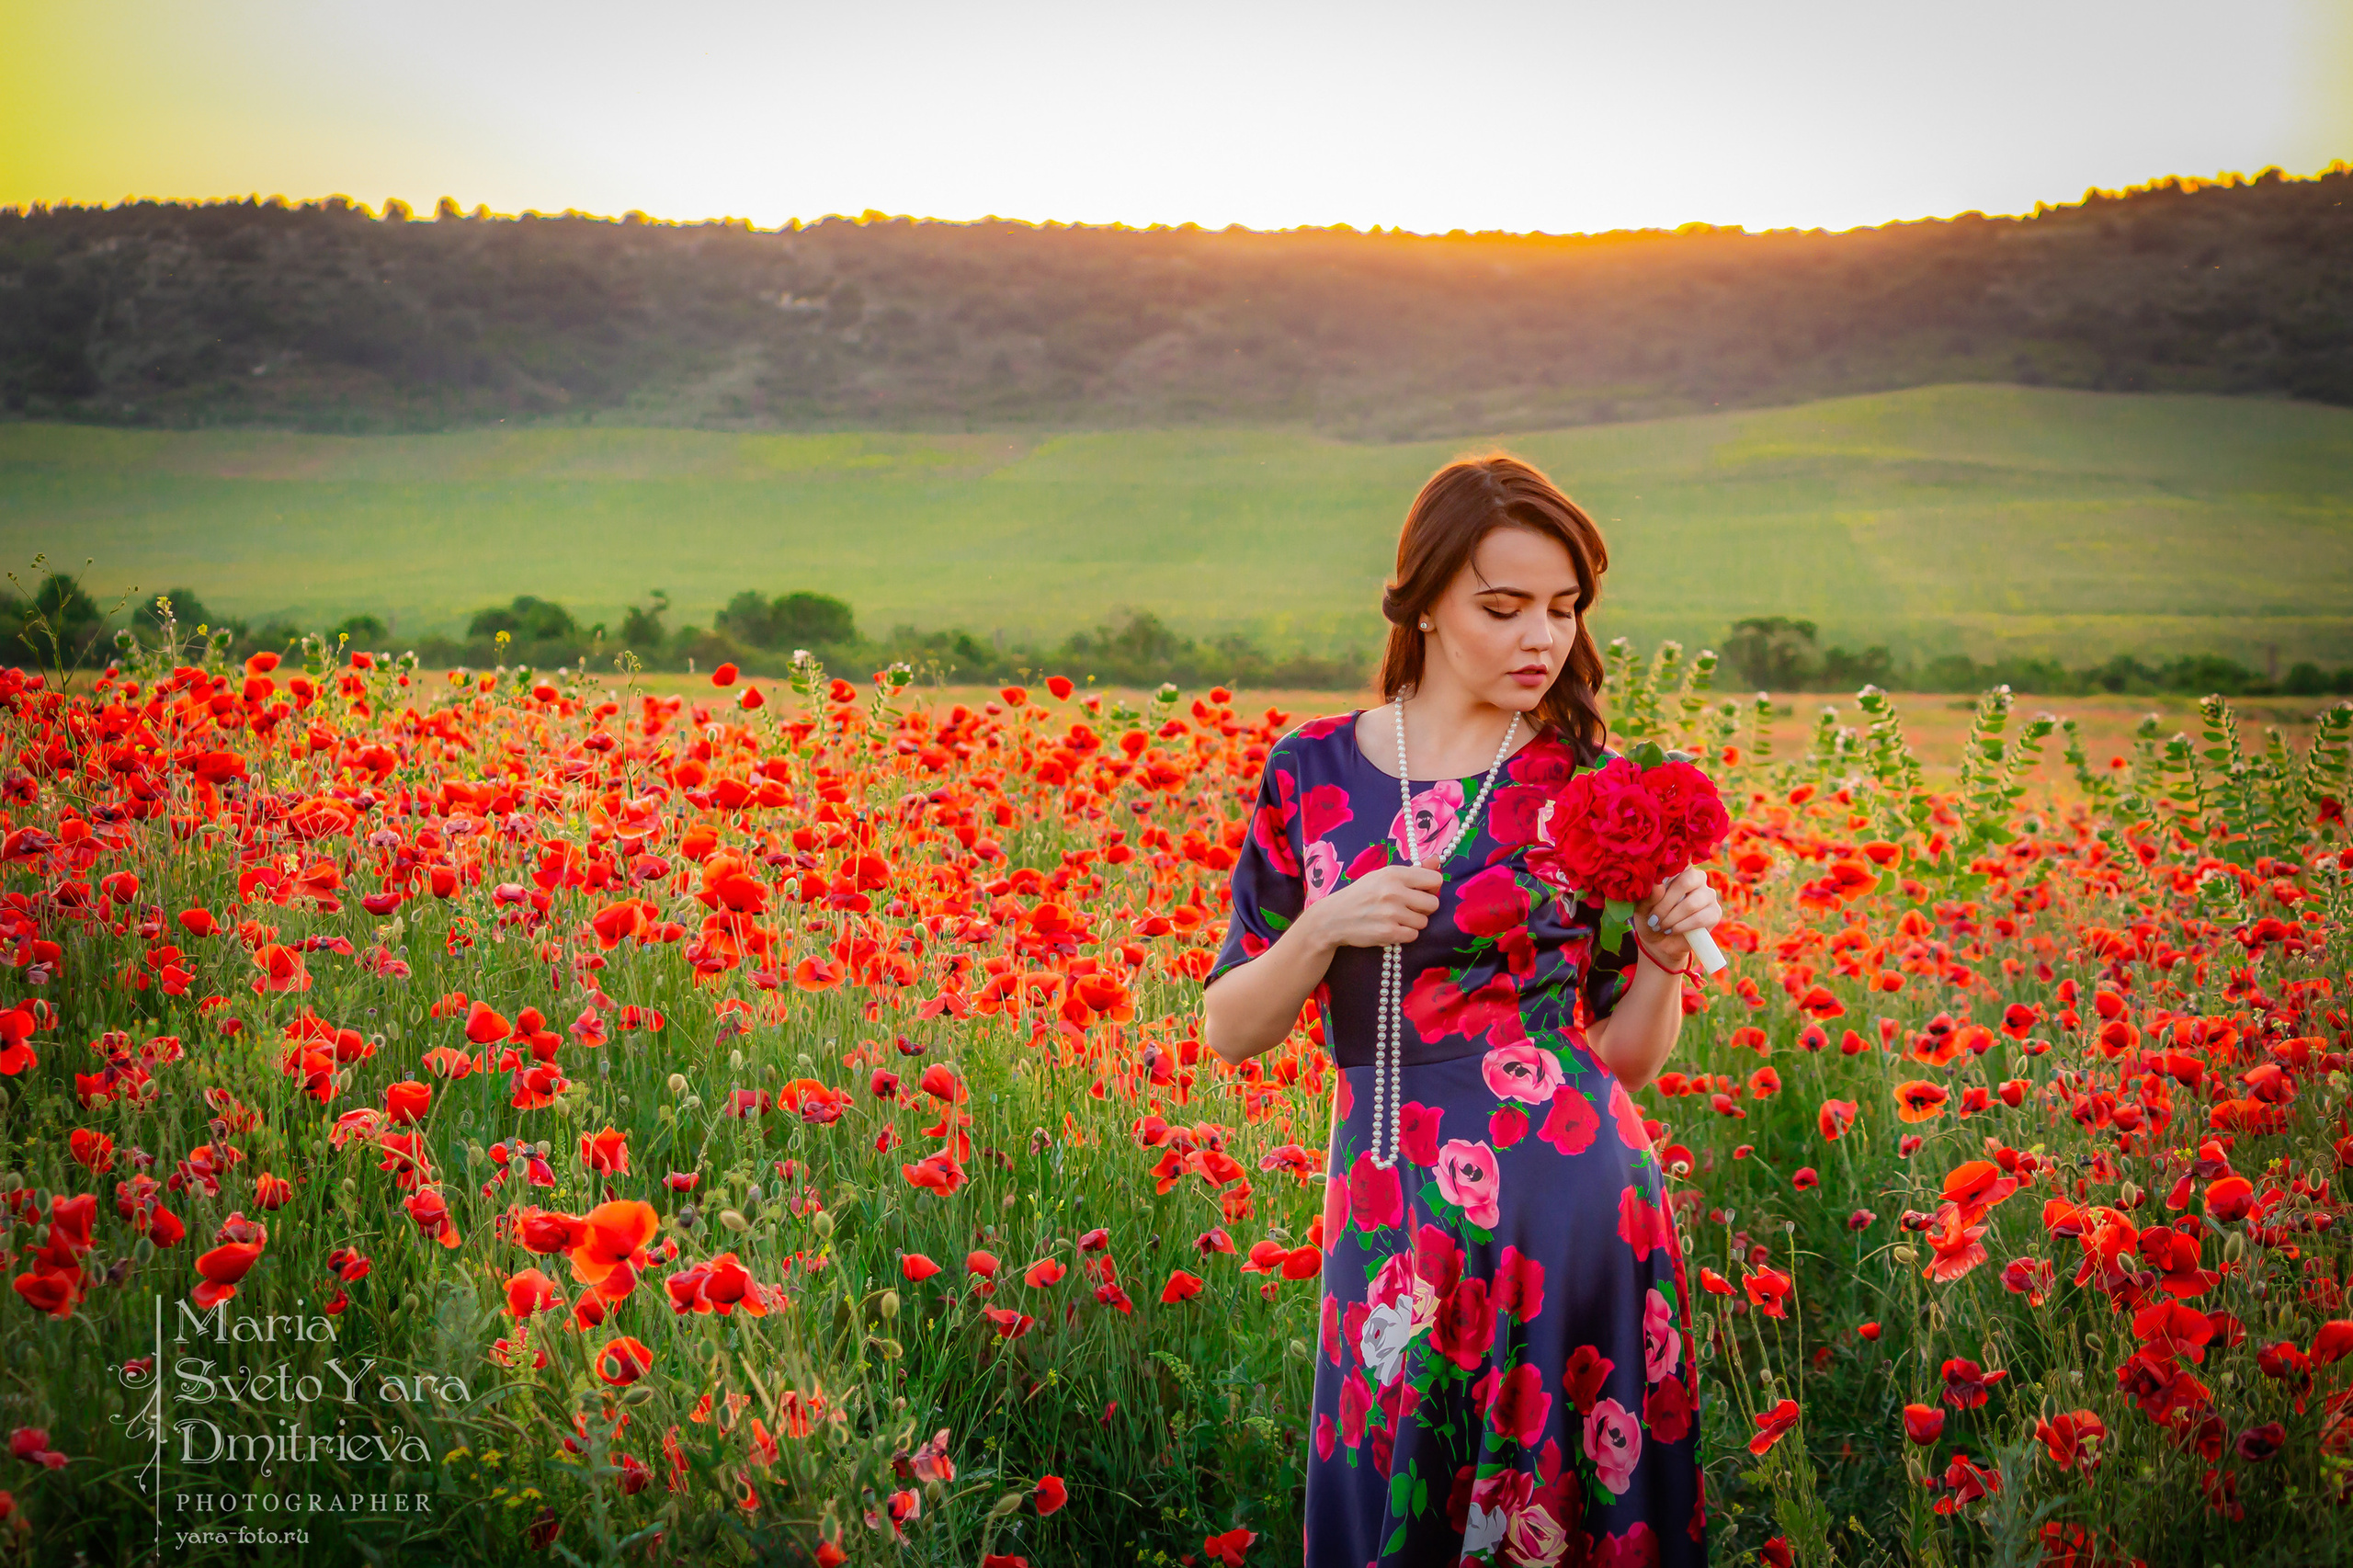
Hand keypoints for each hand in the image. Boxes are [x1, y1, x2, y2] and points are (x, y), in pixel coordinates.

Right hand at [1300, 863, 1443, 950]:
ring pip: (1424, 922)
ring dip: (1413, 923)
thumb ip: (1413, 870)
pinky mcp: (1388, 933)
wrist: (1332, 918)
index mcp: (1393, 873)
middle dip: (1423, 908)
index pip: (1434, 879)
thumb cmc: (1360, 894)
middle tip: (1407, 908)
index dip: (1430, 888)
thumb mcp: (1382, 876)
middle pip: (1433, 903)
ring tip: (1395, 918)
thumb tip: (1437, 859)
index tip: (1420, 892)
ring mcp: (1391, 913)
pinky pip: (1413, 936)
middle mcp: (1394, 892)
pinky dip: (1404, 934)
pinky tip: (1390, 928)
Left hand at [1633, 867, 1721, 965]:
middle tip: (1653, 919)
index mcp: (1679, 870)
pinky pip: (1700, 918)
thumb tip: (1657, 885)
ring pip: (1692, 903)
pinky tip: (1672, 930)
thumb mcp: (1643, 908)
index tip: (1653, 885)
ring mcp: (1708, 894)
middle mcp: (1697, 878)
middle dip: (1666, 903)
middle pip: (1686, 881)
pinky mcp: (1714, 912)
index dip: (1666, 872)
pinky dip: (1682, 926)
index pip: (1678, 862)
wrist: (1661, 942)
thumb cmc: (1651, 918)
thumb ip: (1649, 897)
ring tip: (1660, 926)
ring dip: (1672, 917)